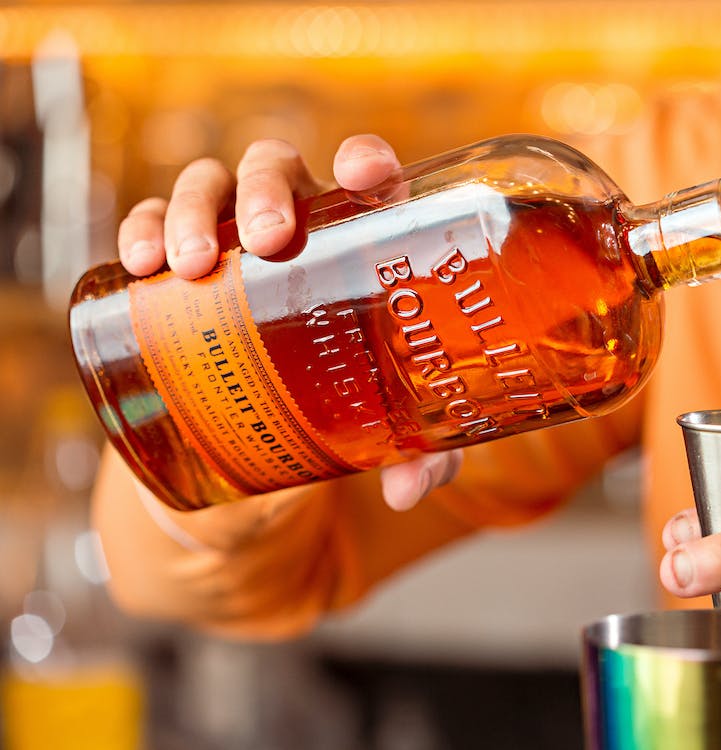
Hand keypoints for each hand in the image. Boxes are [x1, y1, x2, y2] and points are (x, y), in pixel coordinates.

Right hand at [116, 135, 461, 508]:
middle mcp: (295, 225)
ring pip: (209, 183)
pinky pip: (150, 222)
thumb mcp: (387, 432)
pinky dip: (141, 228)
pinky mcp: (177, 267)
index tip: (365, 173)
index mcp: (357, 240)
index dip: (365, 160)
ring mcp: (230, 239)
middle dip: (269, 189)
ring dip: (195, 208)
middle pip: (277, 169)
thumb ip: (416, 452)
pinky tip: (140, 265)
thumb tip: (406, 490)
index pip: (365, 178)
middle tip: (269, 241)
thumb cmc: (341, 410)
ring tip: (191, 265)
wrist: (256, 443)